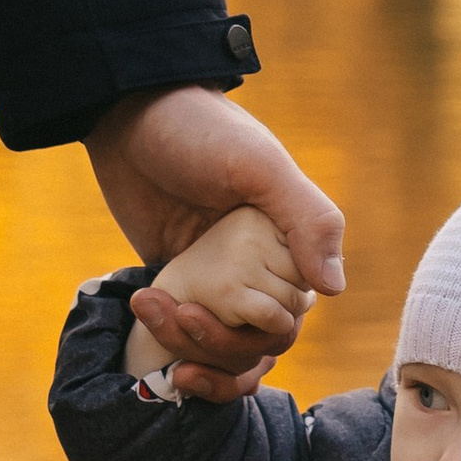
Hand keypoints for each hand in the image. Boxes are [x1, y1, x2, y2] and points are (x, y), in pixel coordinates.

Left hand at [86, 88, 344, 399]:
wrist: (126, 115)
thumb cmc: (199, 131)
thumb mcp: (258, 166)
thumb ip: (308, 219)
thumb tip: (335, 289)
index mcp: (288, 241)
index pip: (294, 312)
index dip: (264, 328)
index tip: (219, 312)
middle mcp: (259, 266)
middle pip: (256, 338)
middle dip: (219, 341)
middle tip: (179, 314)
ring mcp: (217, 276)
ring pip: (220, 342)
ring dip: (190, 345)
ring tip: (152, 310)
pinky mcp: (178, 280)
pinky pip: (185, 330)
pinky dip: (172, 339)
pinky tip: (147, 315)